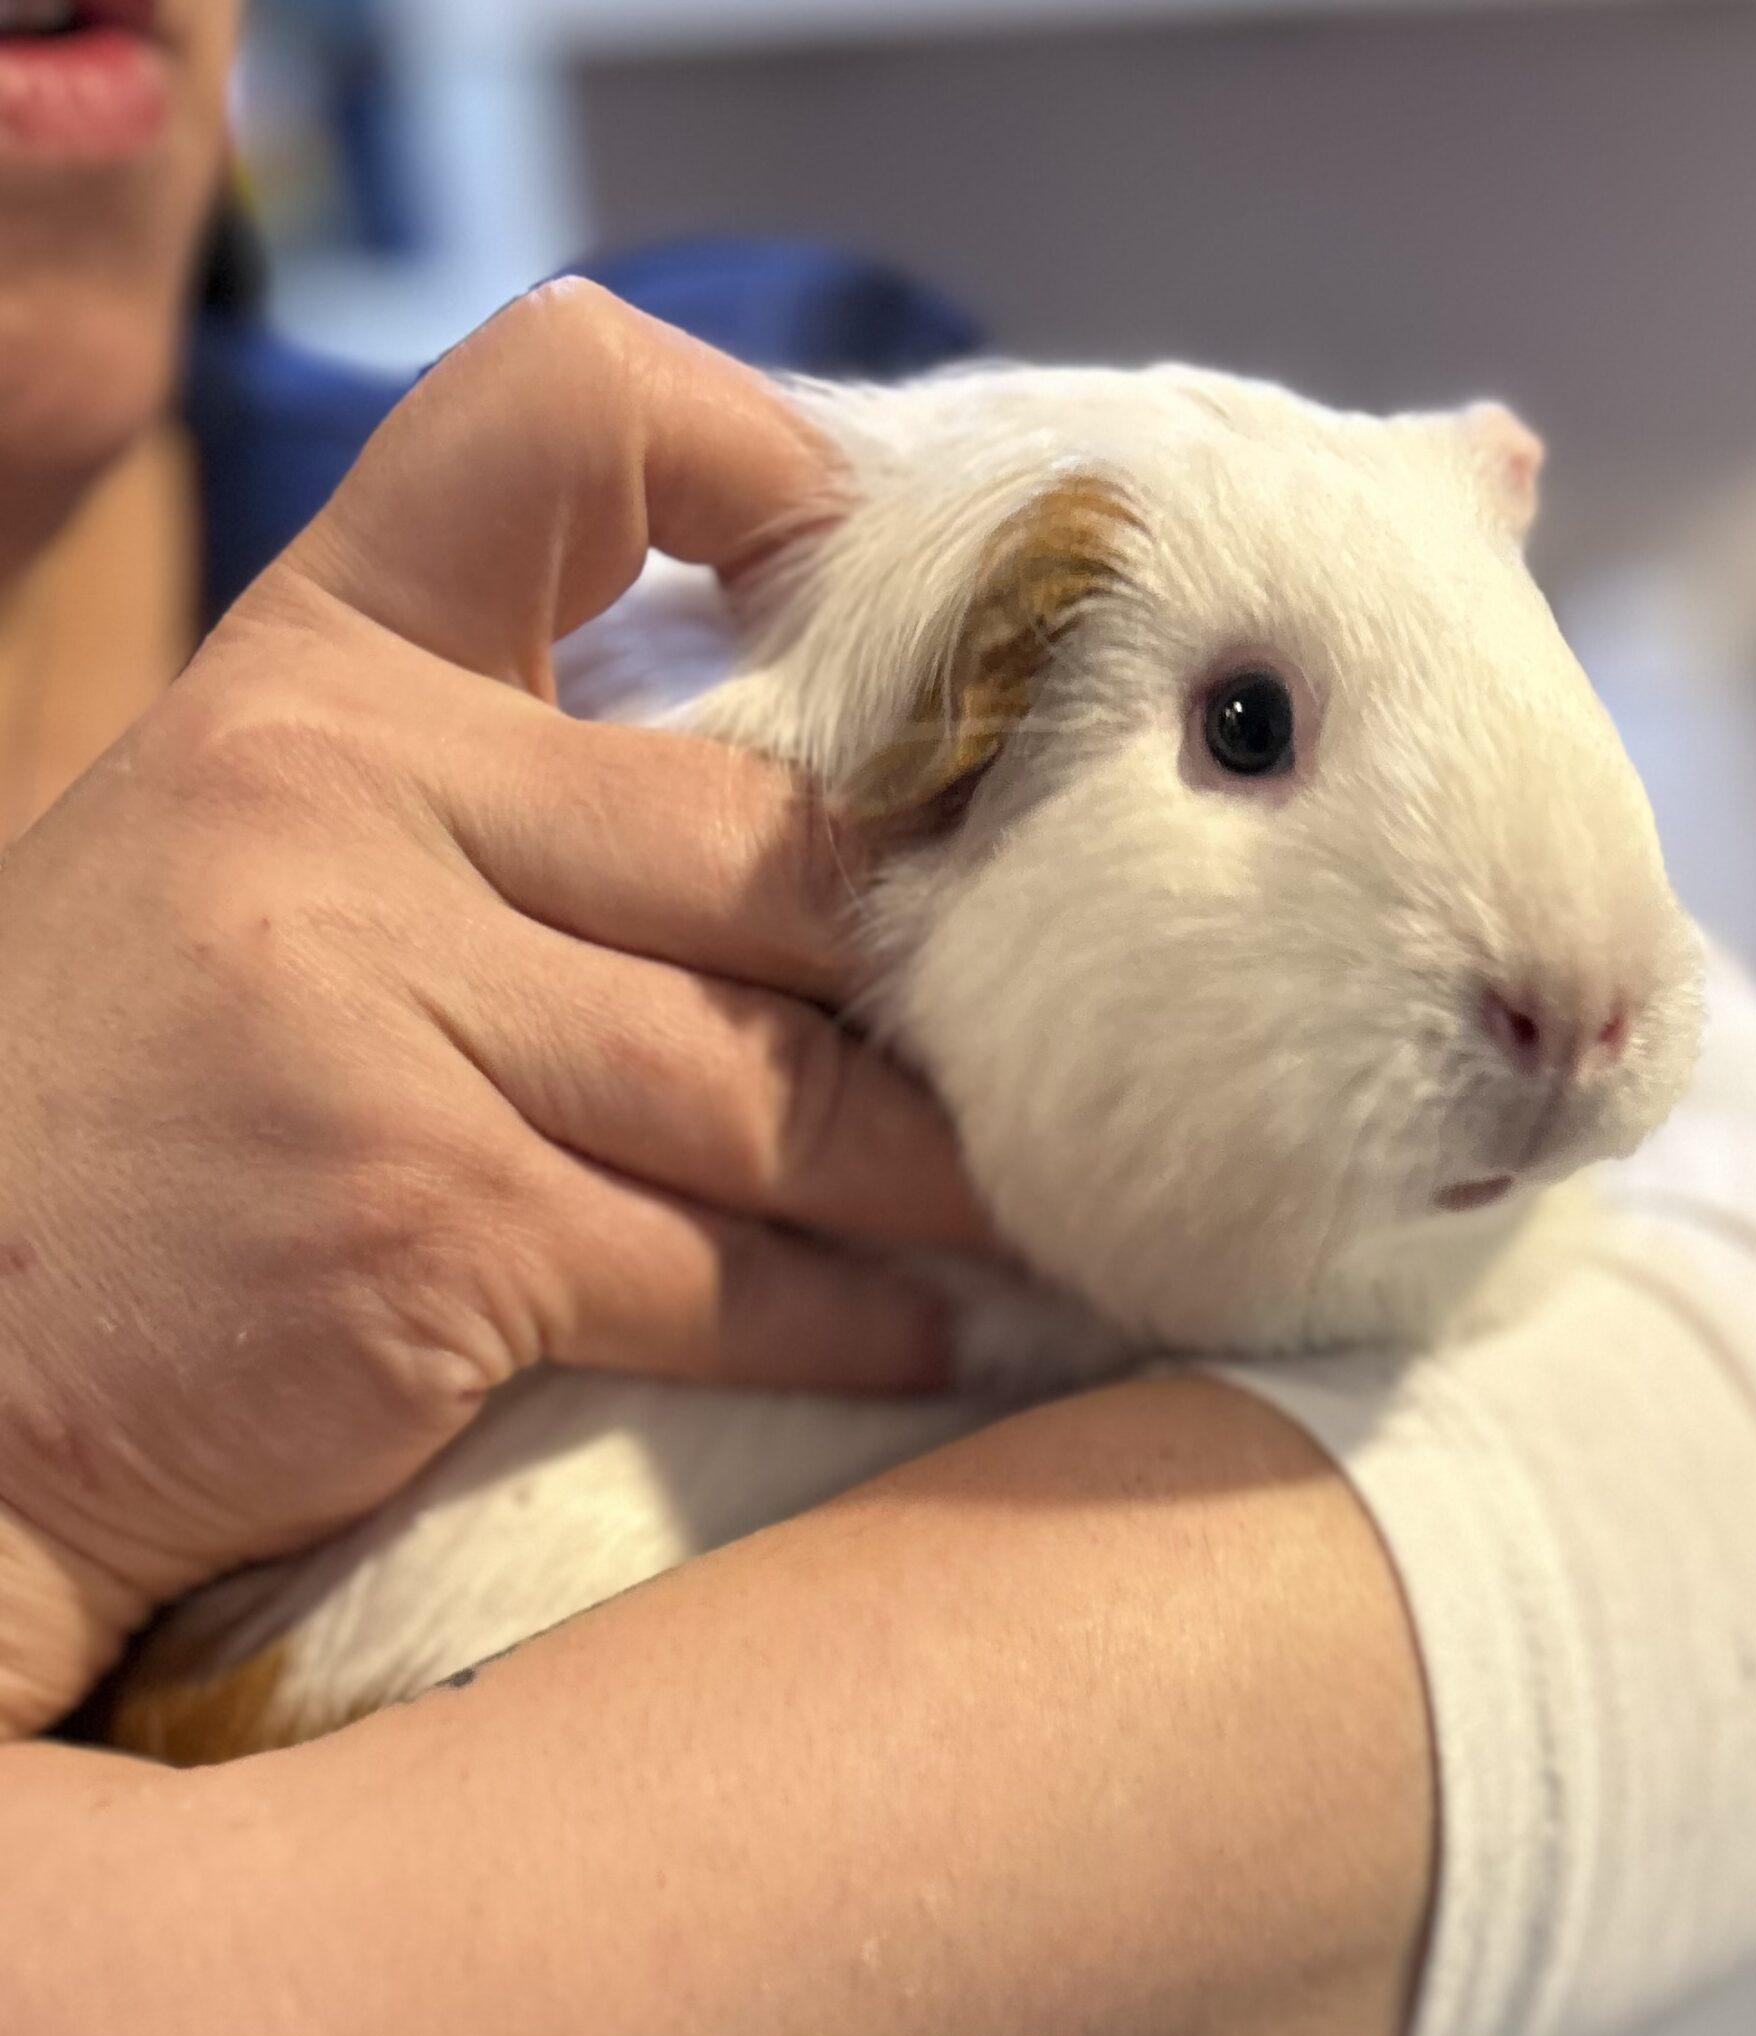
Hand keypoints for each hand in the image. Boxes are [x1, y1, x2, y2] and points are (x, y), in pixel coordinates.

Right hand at [0, 282, 989, 1729]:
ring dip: (935, 1175)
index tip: (889, 600)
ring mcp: (371, 1003)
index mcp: (311, 674)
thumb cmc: (134, 1123)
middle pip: (764, 848)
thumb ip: (499, 820)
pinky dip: (852, 1322)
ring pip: (775, 1081)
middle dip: (928, 981)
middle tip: (1075, 1040)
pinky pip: (725, 1268)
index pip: (558, 426)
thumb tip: (830, 864)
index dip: (763, 467)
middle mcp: (335, 793)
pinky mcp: (422, 1213)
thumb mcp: (272, 881)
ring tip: (1042, 1209)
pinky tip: (931, 1341)